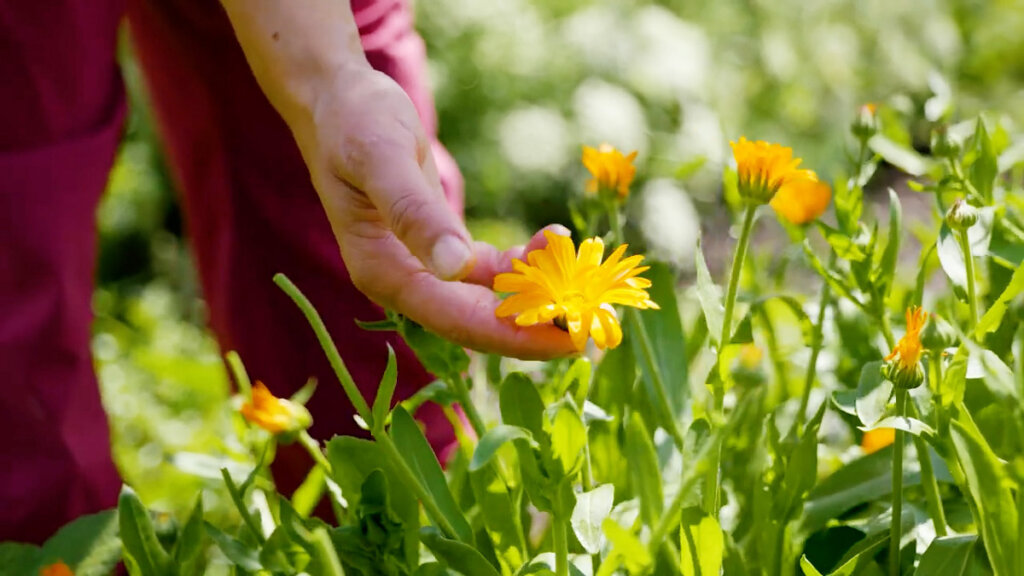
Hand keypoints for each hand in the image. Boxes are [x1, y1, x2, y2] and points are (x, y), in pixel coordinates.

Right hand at [290, 64, 575, 358]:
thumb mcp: (383, 158)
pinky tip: (553, 242)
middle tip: (594, 327)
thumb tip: (454, 268)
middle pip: (477, 323)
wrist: (339, 101)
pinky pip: (489, 272)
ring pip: (488, 300)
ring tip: (584, 280)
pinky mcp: (439, 250)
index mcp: (384, 273)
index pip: (458, 321)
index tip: (568, 339)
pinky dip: (522, 263)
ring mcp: (422, 269)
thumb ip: (415, 213)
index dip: (515, 335)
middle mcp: (403, 282)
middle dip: (535, 328)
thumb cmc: (356, 122)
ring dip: (536, 295)